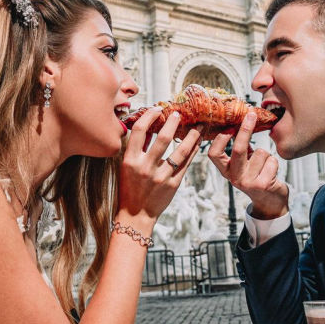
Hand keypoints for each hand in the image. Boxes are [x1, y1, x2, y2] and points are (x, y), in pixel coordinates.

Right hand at [117, 108, 202, 227]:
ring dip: (191, 136)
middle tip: (179, 114)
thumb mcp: (127, 166)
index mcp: (130, 160)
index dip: (149, 116)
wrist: (136, 214)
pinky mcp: (173, 185)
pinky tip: (197, 143)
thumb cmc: (129, 188)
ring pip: (181, 151)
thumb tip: (148, 127)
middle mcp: (146, 167)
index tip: (157, 109)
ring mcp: (161, 177)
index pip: (139, 131)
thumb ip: (137, 147)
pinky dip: (192, 152)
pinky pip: (186, 165)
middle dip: (173, 123)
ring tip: (197, 126)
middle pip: (164, 139)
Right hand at [206, 111, 288, 219]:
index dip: (220, 138)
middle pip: (238, 149)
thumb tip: (242, 122)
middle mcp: (234, 177)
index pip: (214, 153)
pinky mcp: (263, 184)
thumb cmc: (257, 178)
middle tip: (251, 115)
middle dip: (245, 130)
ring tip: (265, 167)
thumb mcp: (244, 165)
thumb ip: (242, 149)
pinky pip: (271, 161)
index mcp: (226, 171)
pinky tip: (271, 173)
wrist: (270, 203)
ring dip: (266, 155)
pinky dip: (274, 163)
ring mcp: (248, 182)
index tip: (230, 125)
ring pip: (260, 152)